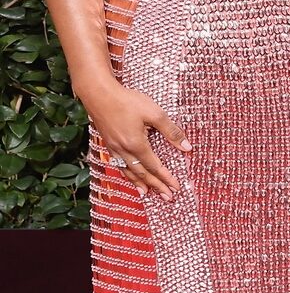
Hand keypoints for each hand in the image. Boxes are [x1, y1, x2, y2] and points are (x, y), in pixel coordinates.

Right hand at [86, 83, 191, 200]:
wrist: (99, 94)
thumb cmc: (127, 101)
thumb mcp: (154, 112)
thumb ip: (171, 131)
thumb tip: (187, 147)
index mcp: (137, 145)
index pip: (155, 167)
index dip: (166, 178)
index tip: (176, 188)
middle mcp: (124, 151)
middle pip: (142, 174)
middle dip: (156, 186)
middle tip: (167, 197)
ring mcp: (114, 149)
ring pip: (129, 172)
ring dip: (140, 184)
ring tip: (147, 194)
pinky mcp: (108, 144)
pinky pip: (119, 166)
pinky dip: (127, 174)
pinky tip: (129, 174)